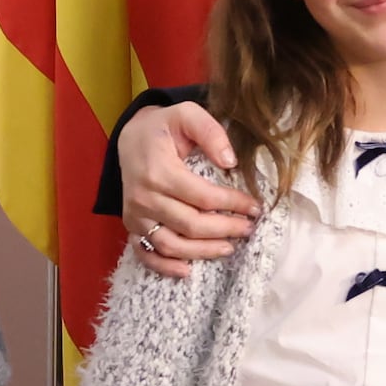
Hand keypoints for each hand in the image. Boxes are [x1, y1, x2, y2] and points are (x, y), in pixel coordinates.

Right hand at [109, 100, 259, 275]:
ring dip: (203, 251)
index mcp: (159, 171)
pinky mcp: (132, 226)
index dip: (233, 204)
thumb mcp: (187, 114)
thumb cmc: (163, 127)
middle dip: (225, 229)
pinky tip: (188, 270)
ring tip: (230, 247)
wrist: (130, 138)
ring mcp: (136, 215)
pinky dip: (165, 267)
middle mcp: (144, 197)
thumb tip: (230, 162)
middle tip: (248, 228)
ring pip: (172, 244)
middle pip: (191, 224)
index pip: (203, 197)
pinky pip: (146, 254)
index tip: (255, 206)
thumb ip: (210, 132)